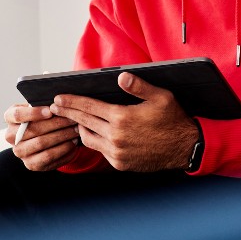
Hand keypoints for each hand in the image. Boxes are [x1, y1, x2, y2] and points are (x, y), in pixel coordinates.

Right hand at [3, 104, 79, 170]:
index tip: (50, 111)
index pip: (17, 115)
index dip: (34, 113)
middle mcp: (10, 136)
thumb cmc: (41, 117)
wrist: (41, 136)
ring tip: (75, 129)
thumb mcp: (38, 107)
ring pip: (42, 143)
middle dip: (56, 123)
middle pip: (33, 130)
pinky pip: (49, 157)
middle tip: (72, 119)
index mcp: (9, 117)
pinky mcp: (31, 164)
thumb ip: (42, 104)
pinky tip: (73, 142)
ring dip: (62, 136)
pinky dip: (63, 149)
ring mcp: (20, 152)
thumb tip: (57, 102)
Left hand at [50, 72, 199, 171]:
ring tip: (74, 119)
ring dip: (80, 128)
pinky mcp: (120, 163)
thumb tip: (121, 76)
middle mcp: (115, 137)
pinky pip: (100, 150)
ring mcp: (116, 153)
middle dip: (68, 113)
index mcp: (122, 118)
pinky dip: (94, 141)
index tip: (57, 98)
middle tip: (55, 107)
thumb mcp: (160, 96)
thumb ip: (138, 86)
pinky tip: (92, 133)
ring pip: (88, 138)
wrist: (185, 148)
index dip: (71, 101)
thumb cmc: (173, 119)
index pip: (89, 107)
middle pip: (84, 122)